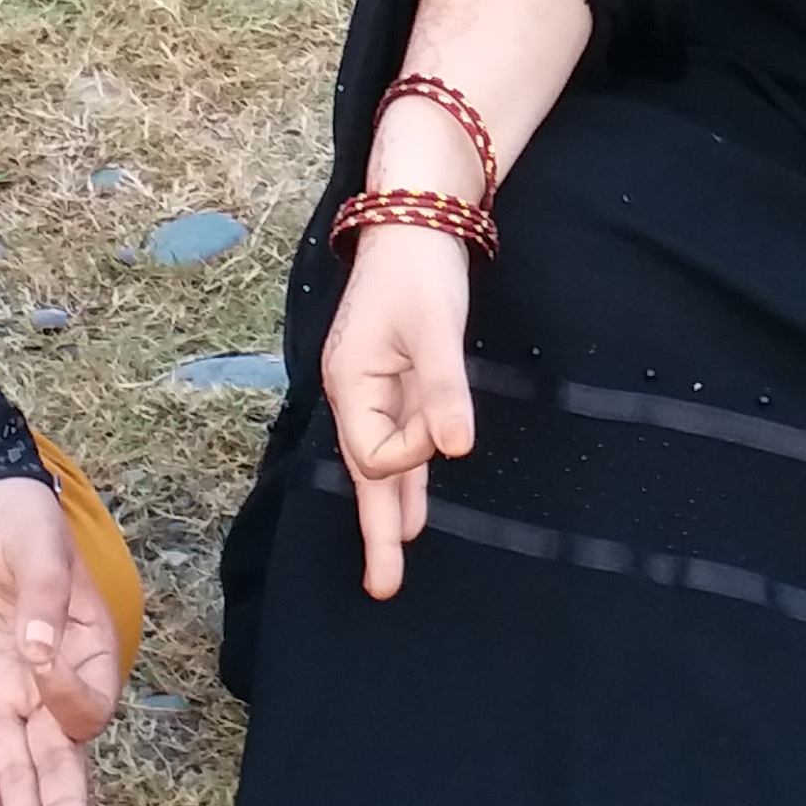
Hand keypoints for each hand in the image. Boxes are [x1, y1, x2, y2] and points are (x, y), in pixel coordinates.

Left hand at [0, 473, 120, 805]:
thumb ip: (43, 596)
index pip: (87, 705)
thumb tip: (39, 654)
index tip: (48, 687)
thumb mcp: (38, 543)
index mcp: (83, 647)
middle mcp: (43, 682)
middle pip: (56, 758)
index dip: (72, 710)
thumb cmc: (10, 515)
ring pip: (13, 768)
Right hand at [322, 223, 476, 600]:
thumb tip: (454, 449)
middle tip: (382, 588)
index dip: (412, 454)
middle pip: (366, 474)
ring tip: (390, 566)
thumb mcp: (435, 328)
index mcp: (351, 382)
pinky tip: (414, 510)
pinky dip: (408, 477)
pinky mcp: (399, 382)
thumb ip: (443, 390)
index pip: (375, 450)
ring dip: (389, 512)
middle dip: (376, 530)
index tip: (445, 429)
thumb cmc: (420, 269)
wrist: (416, 217)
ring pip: (382, 464)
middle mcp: (356, 393)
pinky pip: (400, 442)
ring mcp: (375, 391)